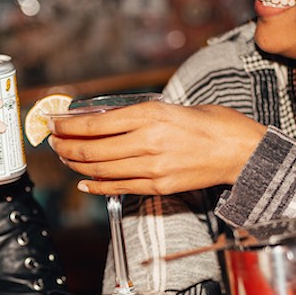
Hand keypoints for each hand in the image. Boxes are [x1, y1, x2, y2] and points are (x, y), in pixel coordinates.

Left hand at [48, 101, 266, 195]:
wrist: (243, 152)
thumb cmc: (213, 123)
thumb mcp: (172, 107)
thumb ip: (141, 114)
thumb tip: (108, 119)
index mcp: (151, 115)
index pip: (95, 123)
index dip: (68, 125)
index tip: (54, 122)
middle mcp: (147, 142)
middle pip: (92, 149)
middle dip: (65, 146)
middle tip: (52, 141)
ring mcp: (152, 167)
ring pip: (101, 169)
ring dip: (76, 164)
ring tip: (64, 157)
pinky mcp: (159, 186)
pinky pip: (119, 188)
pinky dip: (96, 185)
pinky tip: (84, 180)